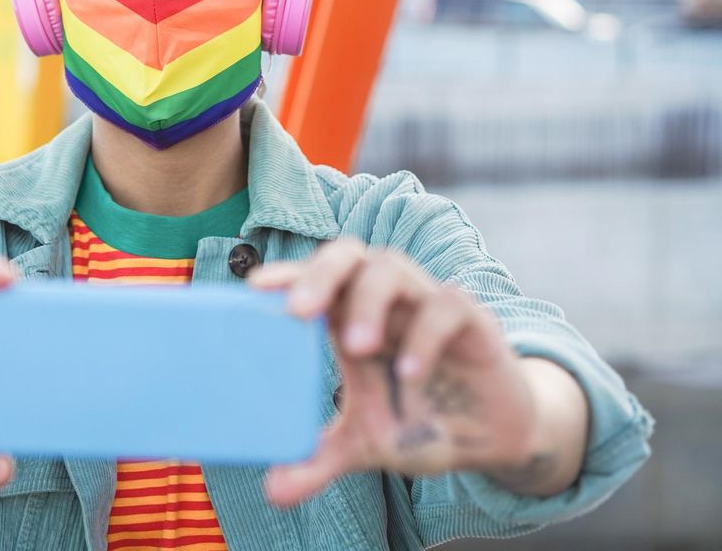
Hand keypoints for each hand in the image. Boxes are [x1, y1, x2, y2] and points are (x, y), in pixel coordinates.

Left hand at [249, 239, 582, 505]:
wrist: (492, 438)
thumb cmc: (419, 421)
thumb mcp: (363, 443)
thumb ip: (318, 460)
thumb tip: (274, 490)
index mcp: (349, 316)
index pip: (313, 279)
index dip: (287, 275)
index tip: (254, 288)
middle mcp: (384, 301)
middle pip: (347, 256)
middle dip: (319, 274)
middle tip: (297, 310)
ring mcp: (426, 304)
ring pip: (391, 267)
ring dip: (368, 301)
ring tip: (356, 347)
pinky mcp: (473, 321)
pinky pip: (447, 306)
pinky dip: (425, 335)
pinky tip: (409, 373)